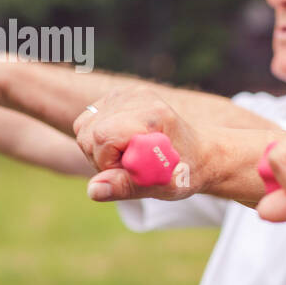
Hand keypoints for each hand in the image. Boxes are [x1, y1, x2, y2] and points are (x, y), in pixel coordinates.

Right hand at [72, 88, 208, 200]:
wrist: (201, 152)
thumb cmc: (186, 171)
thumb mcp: (164, 186)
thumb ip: (126, 187)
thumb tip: (93, 190)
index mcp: (152, 115)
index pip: (102, 137)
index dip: (109, 162)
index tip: (133, 171)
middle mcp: (137, 97)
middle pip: (89, 132)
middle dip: (102, 158)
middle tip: (132, 168)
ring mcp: (125, 93)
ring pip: (83, 127)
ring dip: (99, 150)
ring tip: (129, 158)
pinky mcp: (117, 96)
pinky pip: (87, 121)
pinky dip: (98, 141)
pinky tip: (123, 147)